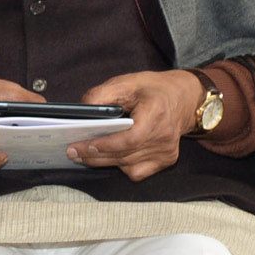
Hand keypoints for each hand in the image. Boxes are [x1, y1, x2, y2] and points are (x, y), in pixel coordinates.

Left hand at [70, 70, 206, 180]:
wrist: (183, 99)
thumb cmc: (153, 89)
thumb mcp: (126, 82)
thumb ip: (101, 94)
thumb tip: (81, 111)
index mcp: (156, 113)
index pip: (130, 138)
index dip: (105, 145)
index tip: (81, 144)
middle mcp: (164, 136)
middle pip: (125, 154)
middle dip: (94, 155)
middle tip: (71, 152)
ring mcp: (167, 151)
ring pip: (127, 165)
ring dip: (103, 161)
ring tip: (83, 154)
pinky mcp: (166, 160)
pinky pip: (137, 172)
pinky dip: (121, 166)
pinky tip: (111, 156)